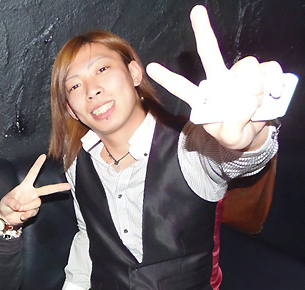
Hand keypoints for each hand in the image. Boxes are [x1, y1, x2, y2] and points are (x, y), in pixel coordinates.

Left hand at [0, 154, 70, 225]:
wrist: (7, 218)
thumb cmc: (6, 206)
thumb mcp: (5, 202)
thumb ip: (11, 202)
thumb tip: (18, 206)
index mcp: (25, 186)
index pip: (32, 174)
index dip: (38, 165)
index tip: (43, 156)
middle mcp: (32, 193)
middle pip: (47, 189)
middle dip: (58, 187)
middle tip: (68, 185)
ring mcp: (34, 202)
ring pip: (36, 203)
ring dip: (26, 207)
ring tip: (18, 209)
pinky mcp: (34, 211)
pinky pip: (33, 212)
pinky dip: (26, 215)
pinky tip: (21, 215)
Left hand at [146, 5, 284, 150]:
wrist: (254, 134)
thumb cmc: (235, 133)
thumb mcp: (229, 138)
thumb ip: (231, 125)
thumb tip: (245, 100)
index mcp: (204, 99)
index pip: (182, 88)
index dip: (168, 78)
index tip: (151, 68)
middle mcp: (220, 82)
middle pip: (209, 53)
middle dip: (203, 31)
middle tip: (196, 11)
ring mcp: (240, 77)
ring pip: (248, 67)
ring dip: (256, 88)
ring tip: (257, 105)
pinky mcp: (262, 75)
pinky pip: (270, 71)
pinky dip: (276, 83)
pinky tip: (275, 94)